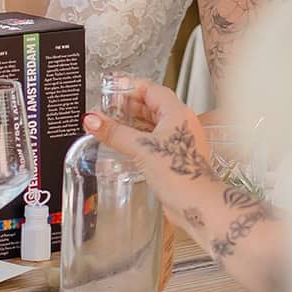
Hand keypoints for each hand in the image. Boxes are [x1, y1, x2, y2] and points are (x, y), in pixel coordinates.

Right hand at [82, 77, 216, 209]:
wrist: (198, 204)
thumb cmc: (180, 174)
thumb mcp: (141, 148)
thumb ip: (115, 132)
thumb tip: (93, 120)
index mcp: (177, 112)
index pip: (151, 89)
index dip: (130, 86)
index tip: (111, 88)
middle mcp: (181, 123)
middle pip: (152, 104)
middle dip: (129, 105)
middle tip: (107, 107)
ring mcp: (180, 140)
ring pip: (153, 123)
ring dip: (133, 122)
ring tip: (111, 123)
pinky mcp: (176, 156)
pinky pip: (155, 139)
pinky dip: (139, 137)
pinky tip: (125, 143)